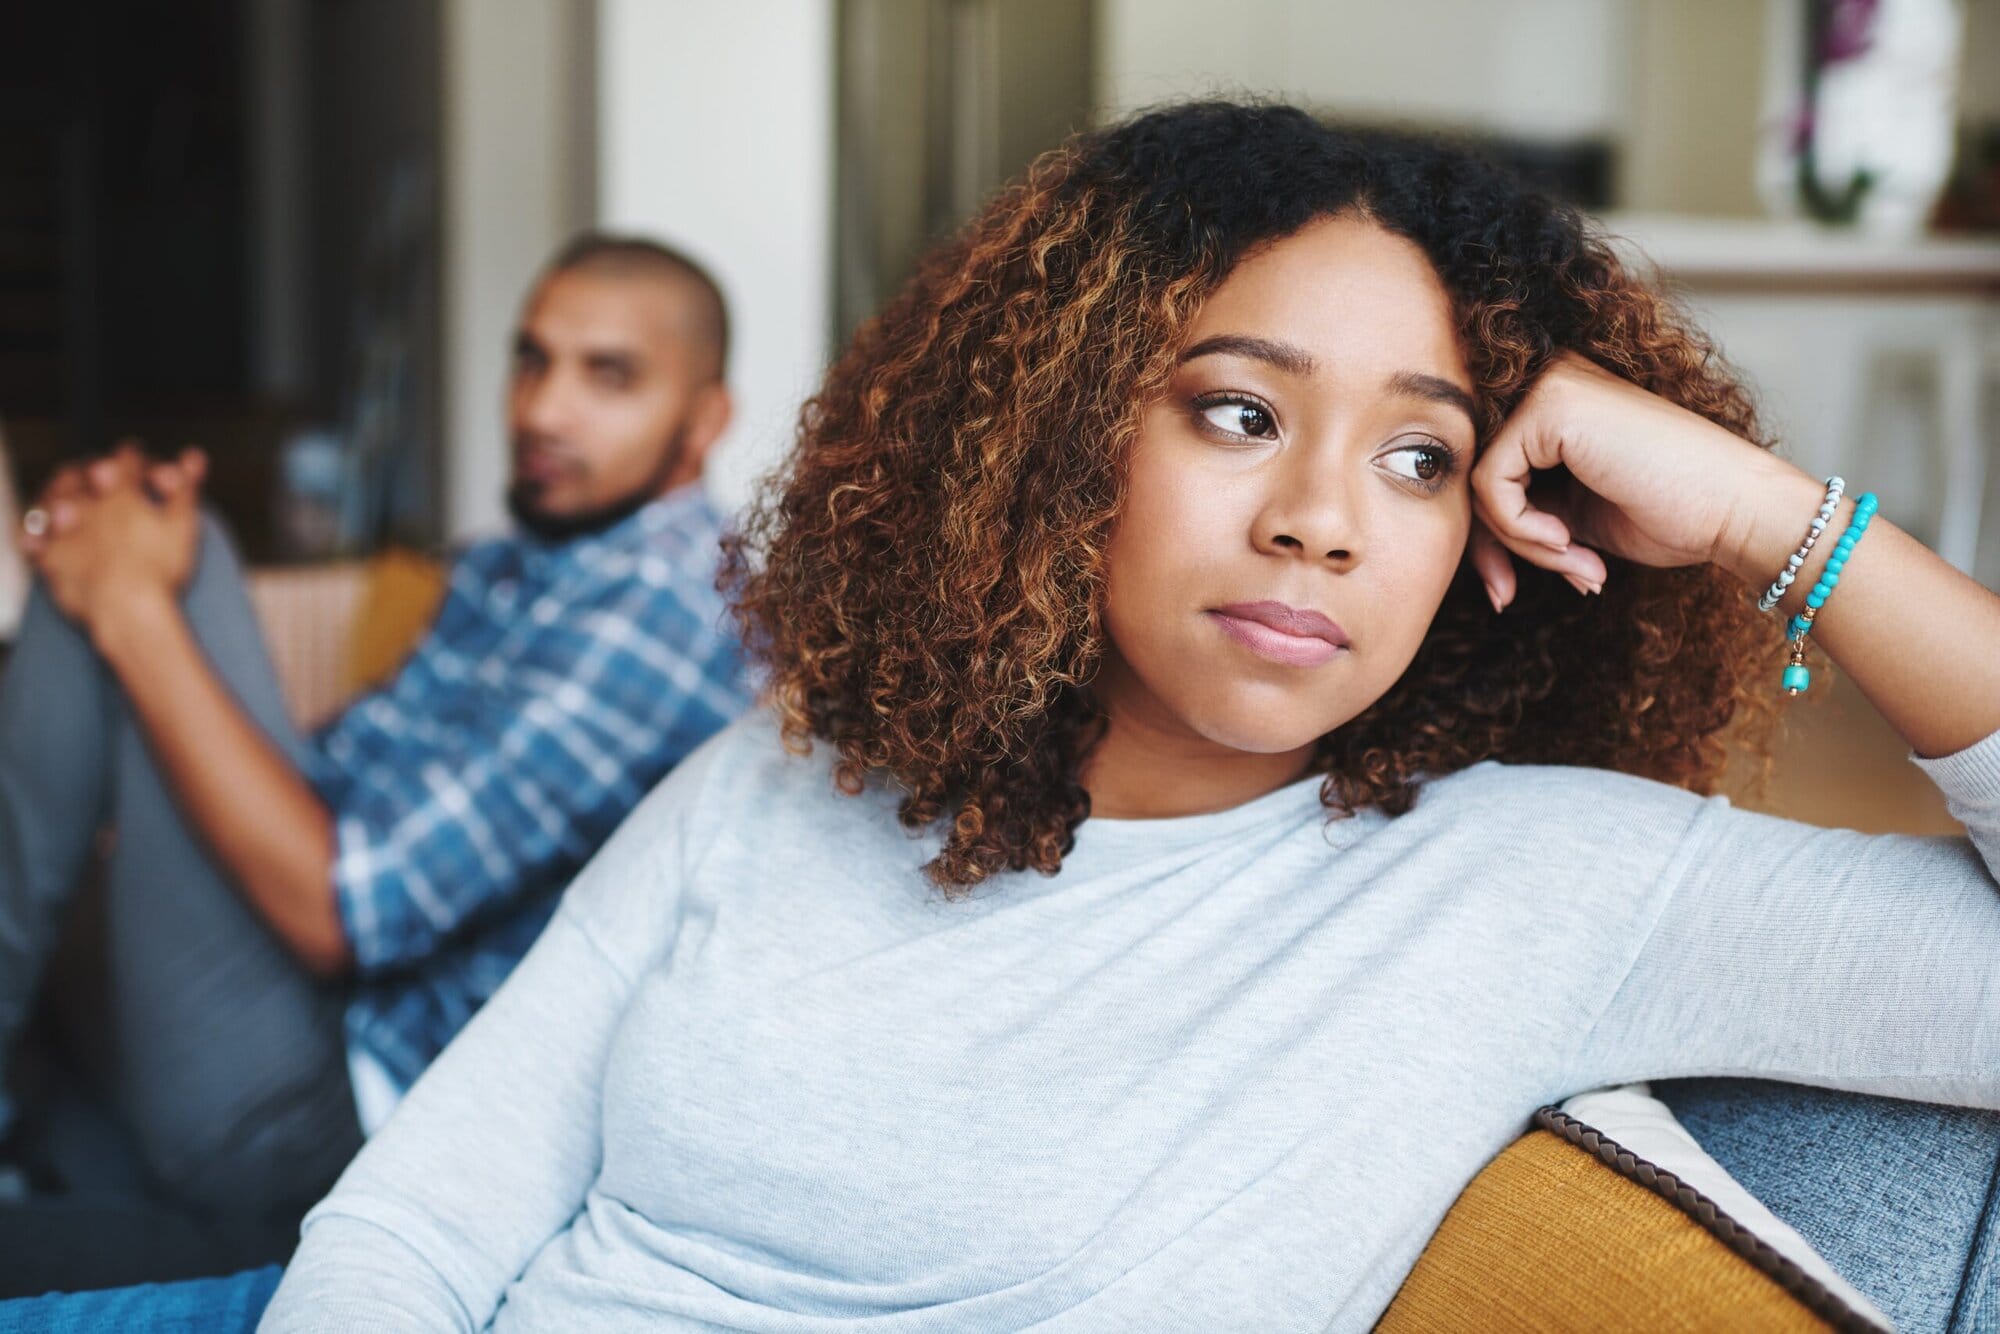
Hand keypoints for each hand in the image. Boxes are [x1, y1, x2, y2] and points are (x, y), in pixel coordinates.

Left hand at [26, 444, 208, 637]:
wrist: (127, 609)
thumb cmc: (161, 568)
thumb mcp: (183, 524)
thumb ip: (186, 487)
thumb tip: (193, 456)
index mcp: (122, 492)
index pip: (127, 459)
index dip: (136, 458)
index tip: (140, 461)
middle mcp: (88, 504)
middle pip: (83, 472)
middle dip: (92, 470)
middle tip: (101, 474)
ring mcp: (64, 530)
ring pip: (53, 498)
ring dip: (60, 493)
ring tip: (71, 500)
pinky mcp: (50, 558)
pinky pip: (34, 538)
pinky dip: (37, 533)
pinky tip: (45, 535)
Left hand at [1467, 352, 1807, 607]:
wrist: (1736, 510)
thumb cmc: (1672, 514)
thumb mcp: (1573, 518)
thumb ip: (1521, 516)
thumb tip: (1471, 555)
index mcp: (1555, 404)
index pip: (1486, 472)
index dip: (1488, 539)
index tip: (1503, 589)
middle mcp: (1547, 383)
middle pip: (1473, 476)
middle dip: (1490, 548)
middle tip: (1508, 595)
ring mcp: (1548, 388)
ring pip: (1479, 483)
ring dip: (1518, 544)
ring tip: (1574, 563)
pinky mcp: (1549, 408)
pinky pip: (1490, 484)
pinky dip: (1520, 530)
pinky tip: (1569, 542)